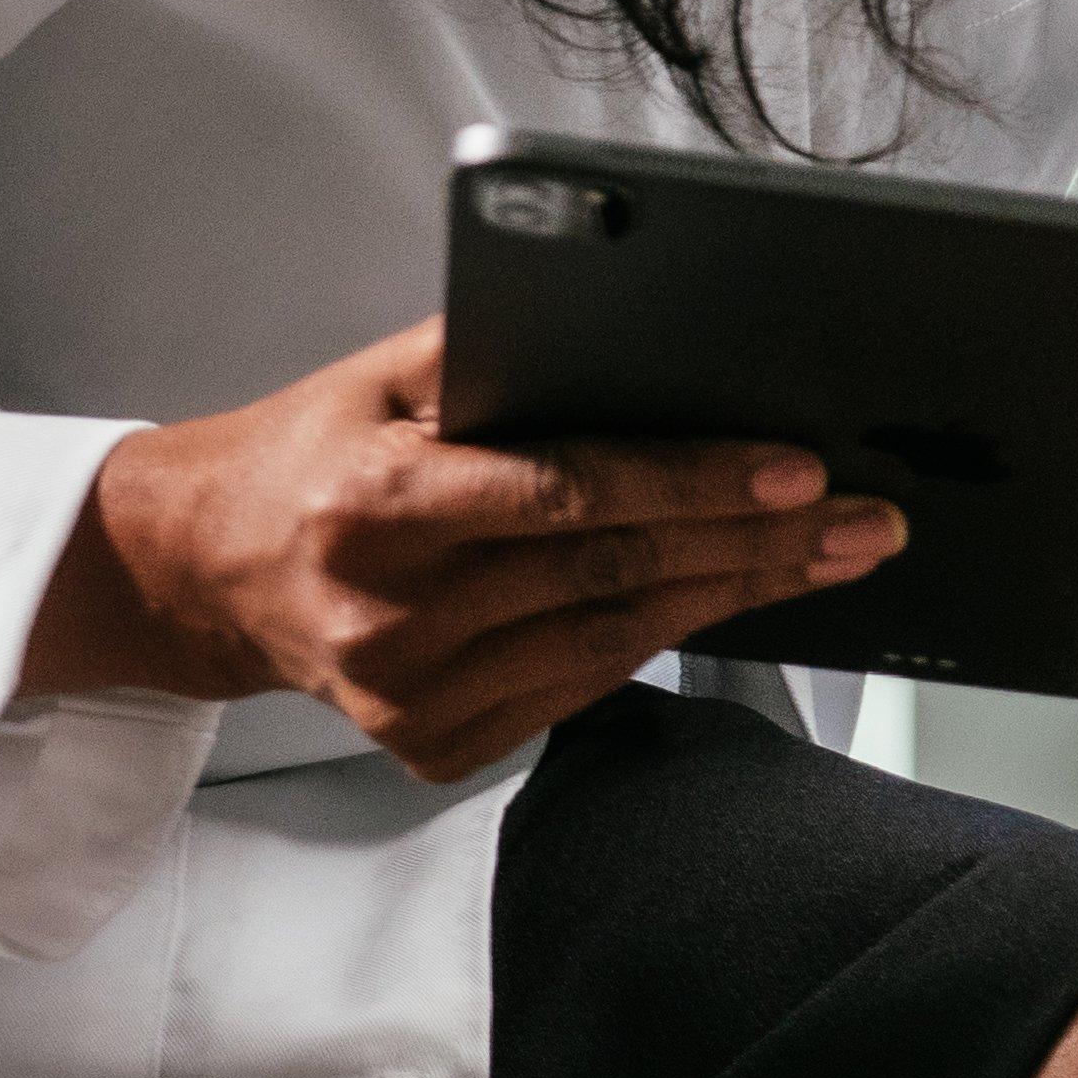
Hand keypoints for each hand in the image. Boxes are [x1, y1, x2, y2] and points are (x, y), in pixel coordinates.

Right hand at [21, 315, 903, 785]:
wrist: (211, 568)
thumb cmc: (319, 449)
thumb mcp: (385, 372)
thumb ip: (500, 349)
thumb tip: (642, 330)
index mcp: (375, 507)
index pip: (565, 496)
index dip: (692, 483)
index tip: (798, 469)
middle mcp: (388, 614)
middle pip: (612, 574)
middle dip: (758, 544)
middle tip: (867, 518)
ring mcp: (407, 697)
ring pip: (613, 641)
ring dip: (737, 596)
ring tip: (834, 555)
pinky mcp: (430, 747)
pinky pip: (580, 690)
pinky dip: (663, 642)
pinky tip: (732, 598)